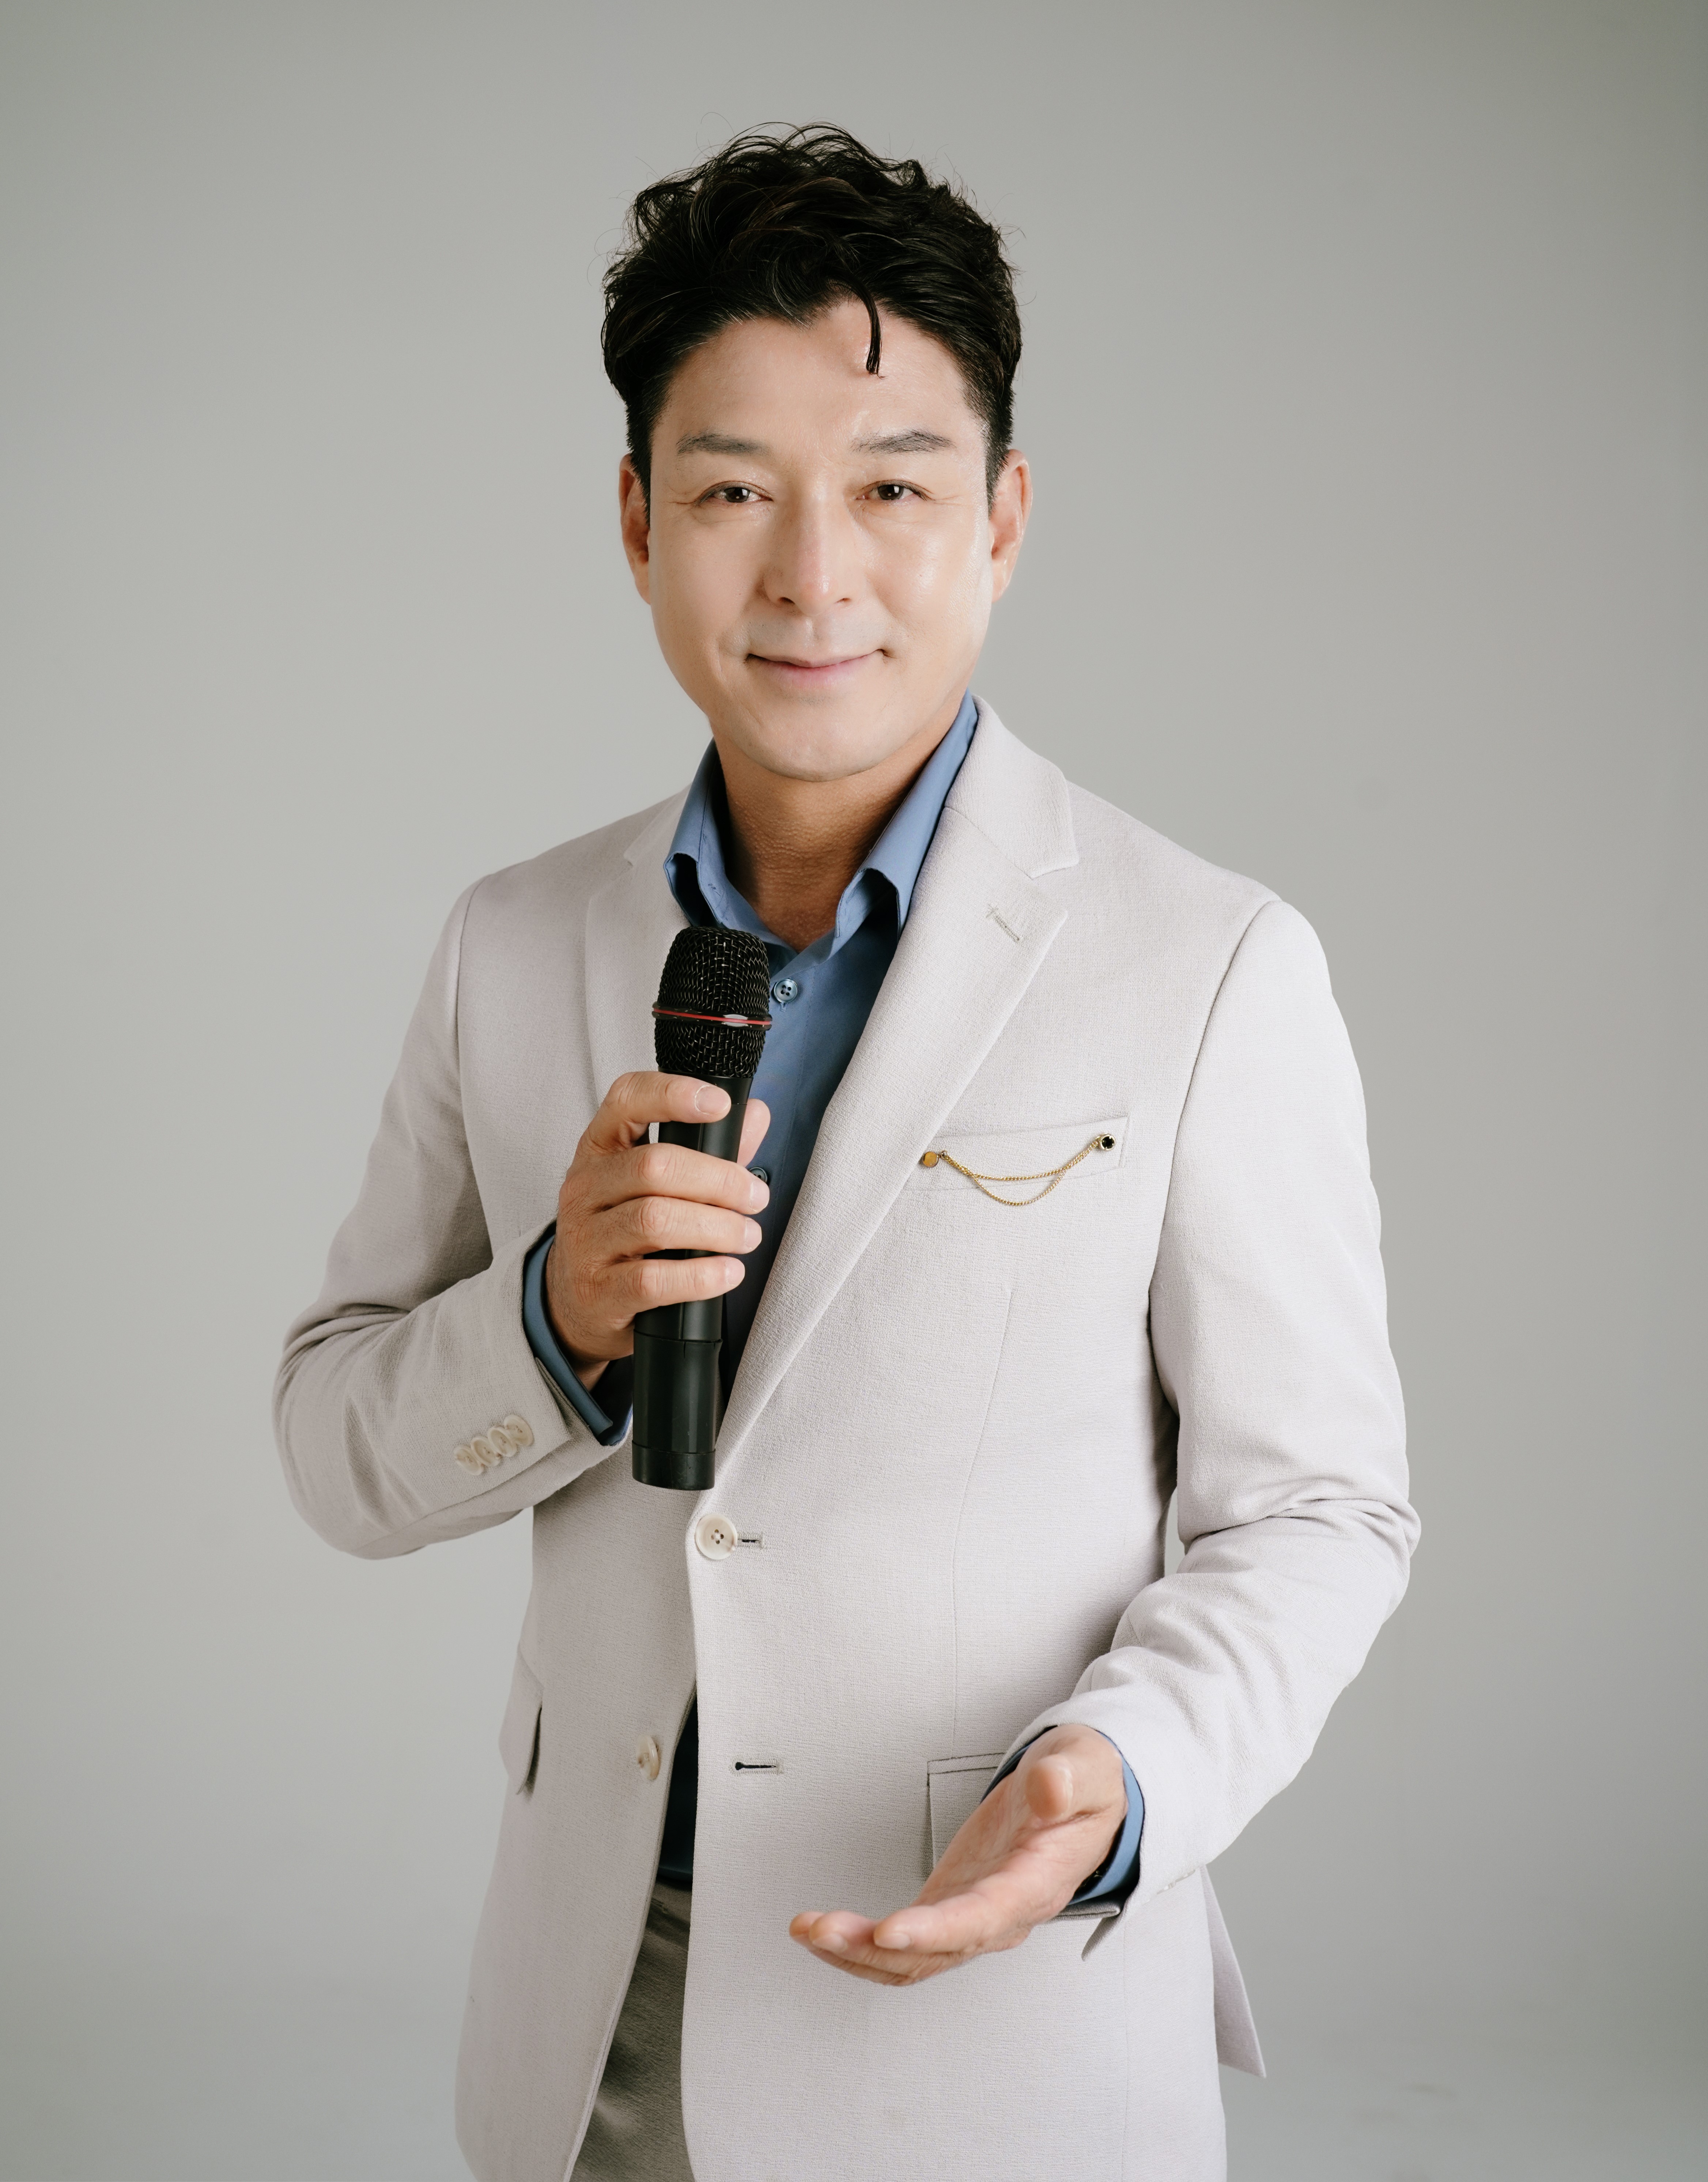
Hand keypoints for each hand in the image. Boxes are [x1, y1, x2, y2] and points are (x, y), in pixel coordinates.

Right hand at [545, 1072, 770, 1382]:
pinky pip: (652, 1280)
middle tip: (756, 1198)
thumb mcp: (654, 1185)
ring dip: (716, 1228)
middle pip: (653, 1166)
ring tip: (748, 1237)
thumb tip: (755, 1113)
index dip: (672, 1094)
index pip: (625, 1100)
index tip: (720, 1105)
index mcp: (600, 1149)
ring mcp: (585, 1240)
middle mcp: (584, 1188)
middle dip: (718, 1180)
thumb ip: (707, 1150)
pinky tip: (727, 1272)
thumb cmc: (626, 1232)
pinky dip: (700, 1276)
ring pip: (654, 1220)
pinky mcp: (597, 1290)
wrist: (579, 1302)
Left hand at [788, 1725, 1125, 1986]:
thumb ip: (1069, 1778)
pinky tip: (824, 1931)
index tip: (889, 1930)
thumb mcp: (1088, 1767)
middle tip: (820, 1929)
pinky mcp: (951, 1907)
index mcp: (1036, 1883)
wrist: (1087, 1800)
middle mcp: (1002, 1914)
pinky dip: (861, 1944)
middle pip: (936, 1952)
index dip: (936, 1931)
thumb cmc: (1086, 1784)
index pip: (984, 1917)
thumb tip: (1048, 1788)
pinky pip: (904, 1945)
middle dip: (873, 1948)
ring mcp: (973, 1916)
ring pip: (912, 1959)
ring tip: (808, 1930)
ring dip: (857, 1953)